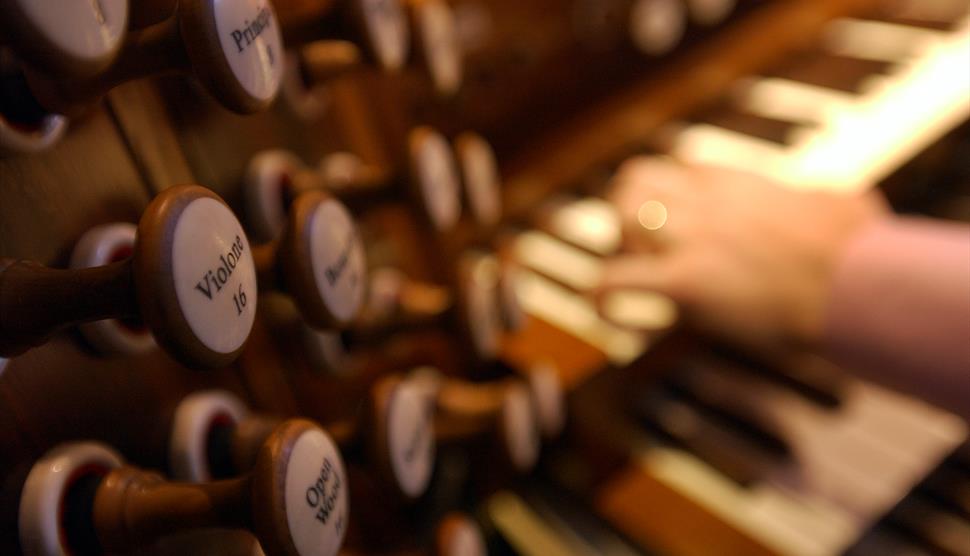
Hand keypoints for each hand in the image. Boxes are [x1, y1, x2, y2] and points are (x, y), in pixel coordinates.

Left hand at [596, 157, 888, 353]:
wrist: (859, 284)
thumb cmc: (862, 251)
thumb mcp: (841, 205)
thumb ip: (824, 200)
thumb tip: (851, 200)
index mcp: (736, 182)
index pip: (676, 171)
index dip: (663, 199)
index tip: (670, 229)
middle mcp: (705, 200)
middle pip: (634, 180)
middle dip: (625, 213)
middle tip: (638, 252)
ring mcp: (691, 238)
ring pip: (621, 216)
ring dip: (617, 246)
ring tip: (631, 278)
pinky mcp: (685, 281)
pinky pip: (617, 280)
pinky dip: (602, 294)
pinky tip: (604, 310)